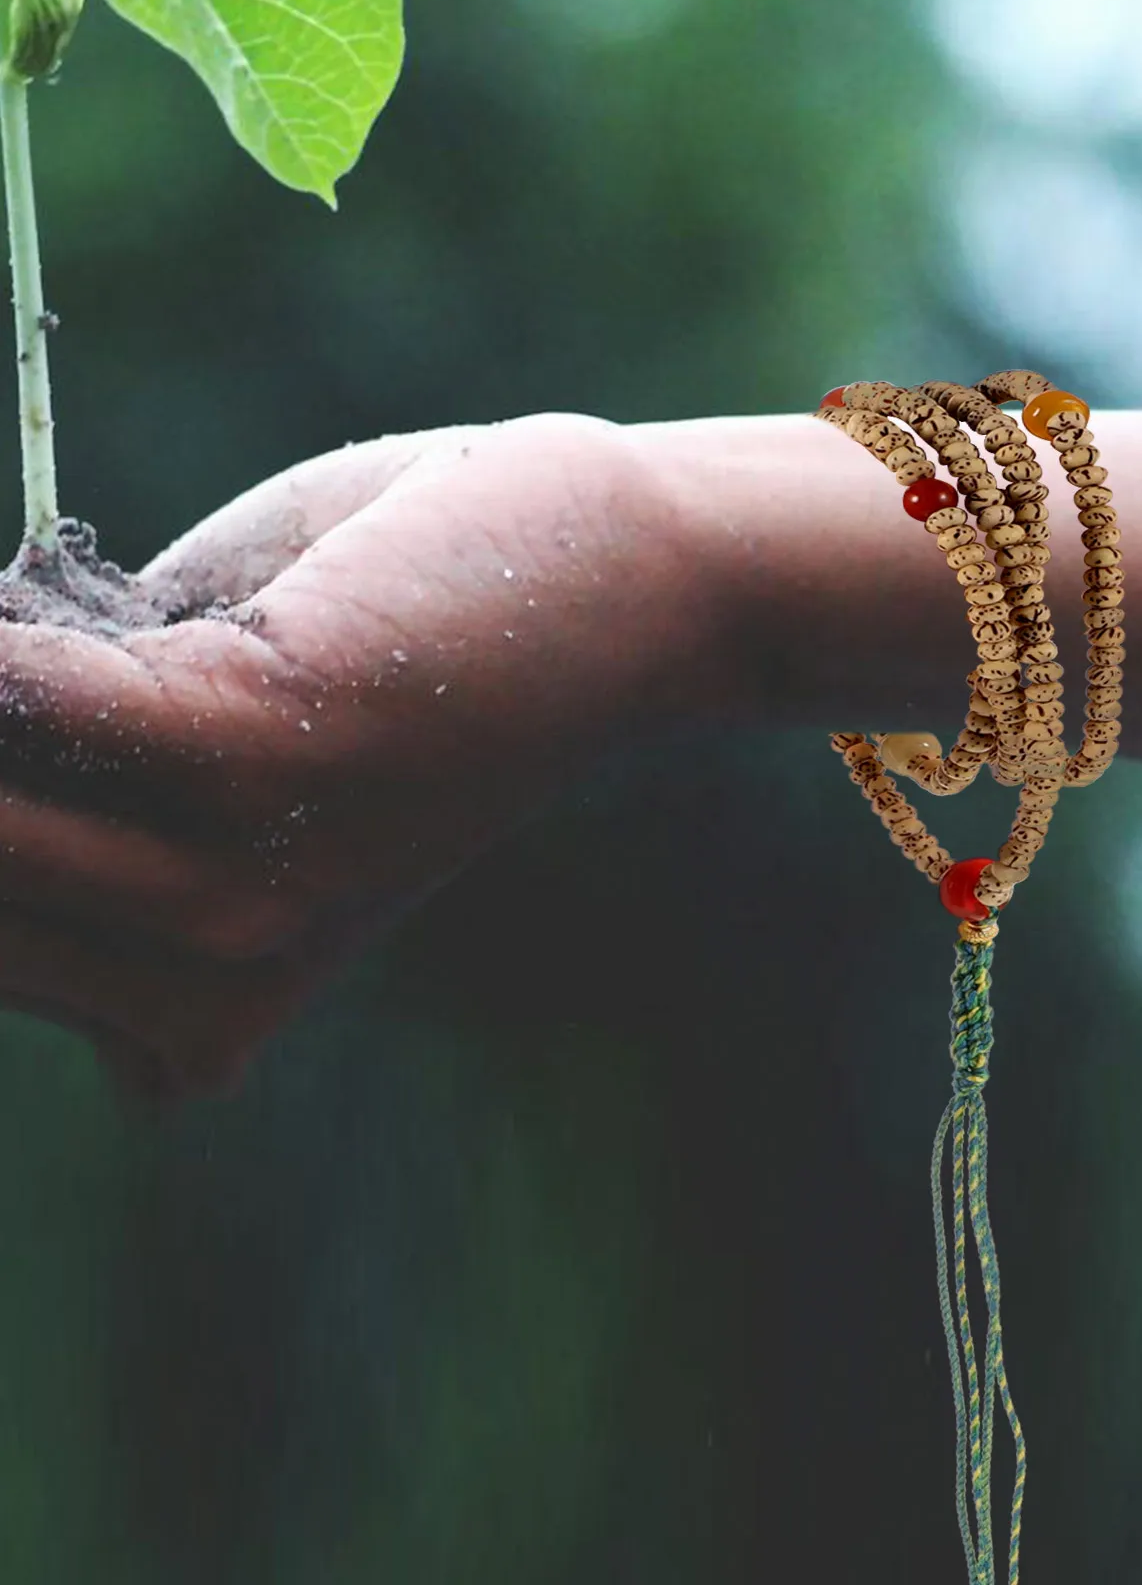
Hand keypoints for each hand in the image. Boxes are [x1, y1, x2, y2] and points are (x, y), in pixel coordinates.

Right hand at [0, 412, 686, 1105]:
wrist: (630, 594)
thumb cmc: (422, 631)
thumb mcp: (234, 733)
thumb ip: (99, 775)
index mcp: (204, 995)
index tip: (4, 782)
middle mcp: (215, 974)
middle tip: (0, 680)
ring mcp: (240, 877)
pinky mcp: (264, 747)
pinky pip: (14, 694)